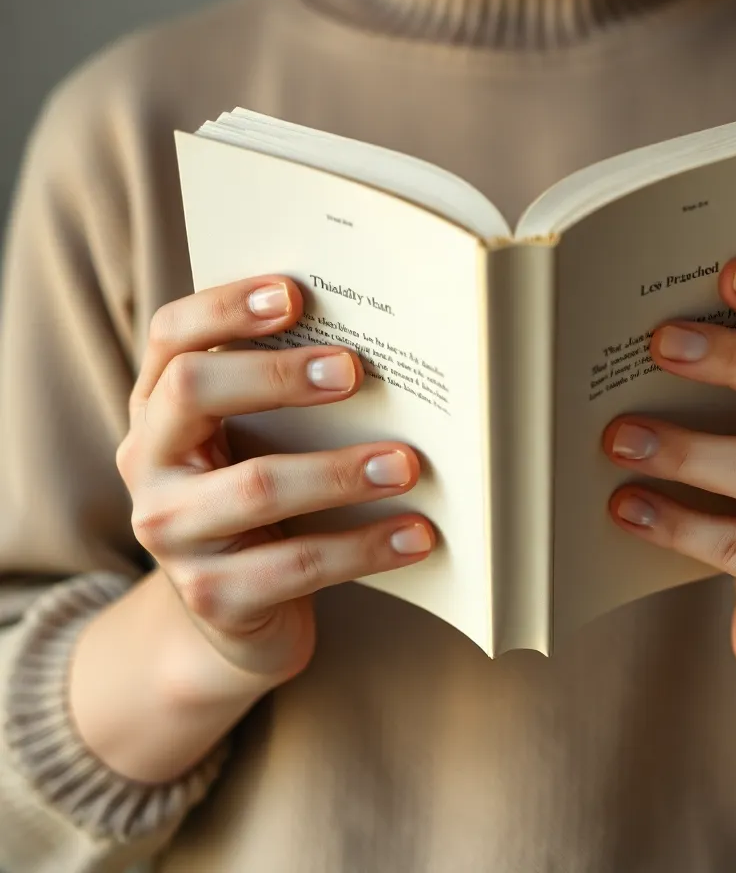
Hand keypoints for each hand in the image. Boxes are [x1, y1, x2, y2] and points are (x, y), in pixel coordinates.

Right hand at [117, 275, 433, 686]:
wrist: (237, 609)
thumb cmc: (262, 493)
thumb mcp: (256, 437)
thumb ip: (286, 390)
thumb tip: (380, 343)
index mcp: (160, 406)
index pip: (171, 335)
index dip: (225, 307)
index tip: (293, 294)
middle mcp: (150, 462)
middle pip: (193, 392)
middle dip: (278, 374)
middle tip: (356, 371)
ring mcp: (173, 534)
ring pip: (255, 487)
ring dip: (341, 471)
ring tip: (409, 463)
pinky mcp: (214, 596)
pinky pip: (297, 567)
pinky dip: (366, 548)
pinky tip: (417, 535)